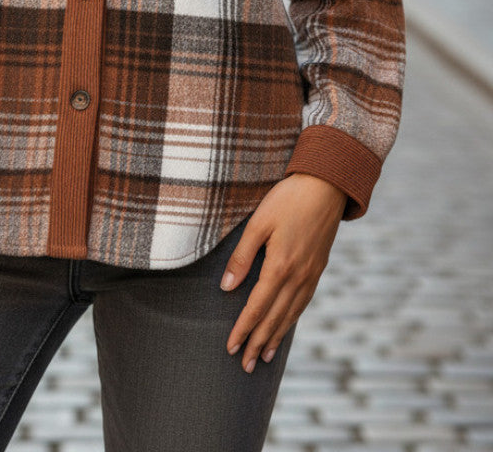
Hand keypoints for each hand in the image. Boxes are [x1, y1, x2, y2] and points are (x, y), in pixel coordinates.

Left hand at [220, 173, 346, 372]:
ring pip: (290, 315)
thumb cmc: (287, 200)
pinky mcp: (318, 269)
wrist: (326, 186)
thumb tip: (227, 288)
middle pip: (274, 318)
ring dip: (275, 337)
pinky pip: (303, 303)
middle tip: (244, 366)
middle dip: (257, 343)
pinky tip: (284, 327)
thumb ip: (242, 257)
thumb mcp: (258, 223)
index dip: (242, 329)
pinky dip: (291, 320)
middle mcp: (297, 277)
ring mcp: (311, 275)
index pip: (256, 307)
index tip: (230, 347)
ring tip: (262, 356)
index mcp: (279, 266)